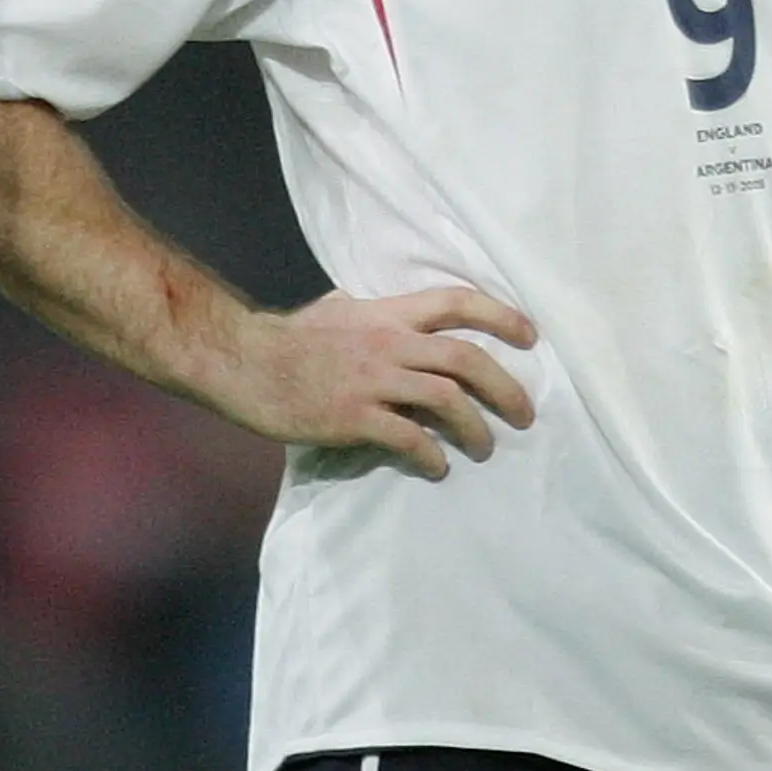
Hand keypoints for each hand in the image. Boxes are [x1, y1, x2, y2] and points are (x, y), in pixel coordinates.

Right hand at [218, 288, 537, 479]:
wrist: (241, 362)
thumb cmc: (286, 338)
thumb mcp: (335, 310)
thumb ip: (370, 313)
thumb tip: (381, 310)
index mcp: (386, 313)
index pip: (455, 302)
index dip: (500, 316)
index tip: (531, 336)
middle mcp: (388, 342)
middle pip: (466, 357)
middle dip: (504, 386)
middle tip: (524, 413)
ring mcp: (372, 380)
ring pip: (447, 399)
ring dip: (476, 428)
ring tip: (485, 447)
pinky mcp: (353, 417)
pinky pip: (409, 438)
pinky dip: (431, 456)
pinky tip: (436, 468)